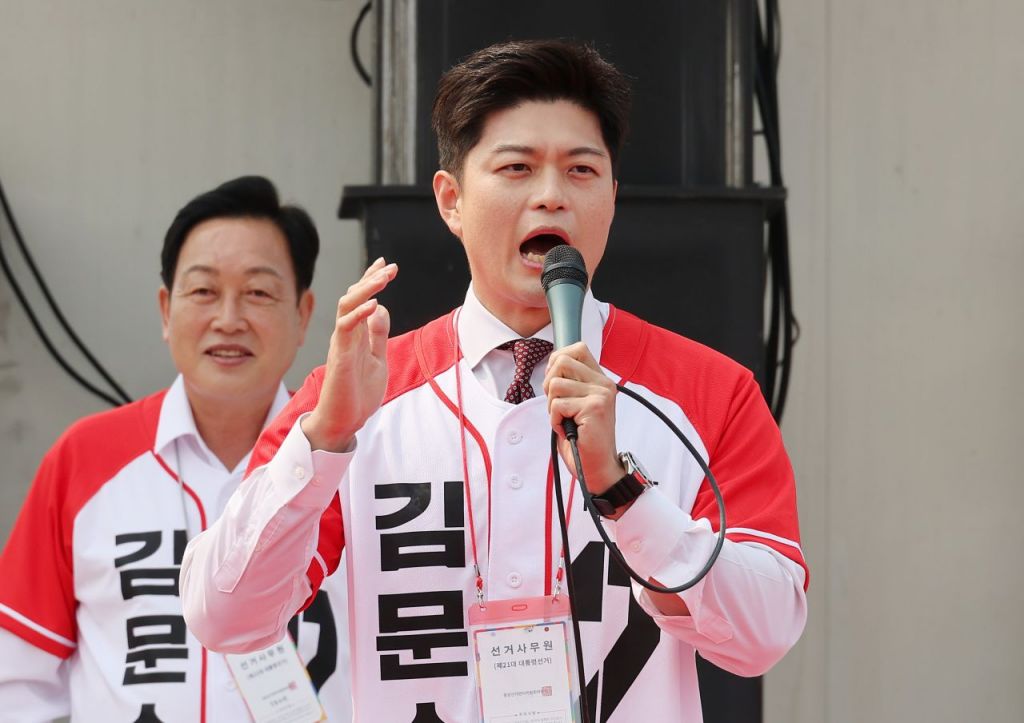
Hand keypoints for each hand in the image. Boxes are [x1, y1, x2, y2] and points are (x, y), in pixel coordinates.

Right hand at [302, 257, 396, 451]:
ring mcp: (341, 344)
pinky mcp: (340, 357)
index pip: (361, 300)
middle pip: (353, 298)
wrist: (345, 421)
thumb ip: (377, 334)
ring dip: (365, 290)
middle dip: (370, 279)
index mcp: (355, 334)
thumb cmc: (357, 392)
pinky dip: (359, 315)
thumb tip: (381, 308)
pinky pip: (345, 330)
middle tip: (389, 266)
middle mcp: (346, 335)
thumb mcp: (377, 358)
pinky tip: (373, 305)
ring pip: (347, 307)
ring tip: (383, 278)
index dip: (371, 281)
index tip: (387, 265)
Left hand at [542, 343, 624, 493]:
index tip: (555, 383)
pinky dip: (555, 421)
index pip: (577, 349)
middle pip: (561, 361)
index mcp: (600, 380)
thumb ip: (569, 383)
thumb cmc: (583, 439)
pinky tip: (569, 430)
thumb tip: (552, 363)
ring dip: (552, 408)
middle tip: (559, 406)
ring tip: (566, 421)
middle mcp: (603, 384)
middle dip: (549, 385)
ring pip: (555, 385)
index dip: (557, 361)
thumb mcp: (575, 404)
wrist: (597, 468)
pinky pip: (557, 405)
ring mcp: (600, 395)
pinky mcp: (594, 408)